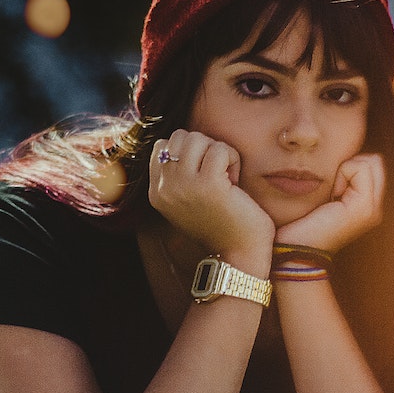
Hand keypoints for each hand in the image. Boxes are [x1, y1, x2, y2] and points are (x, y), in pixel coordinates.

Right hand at [149, 130, 274, 258]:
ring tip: (225, 177)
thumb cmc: (220, 224)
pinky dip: (233, 159)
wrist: (237, 255)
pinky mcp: (209, 184)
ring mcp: (184, 185)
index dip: (188, 151)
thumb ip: (177, 175)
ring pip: (198, 139)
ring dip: (218, 152)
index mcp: (156, 192)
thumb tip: (180, 140)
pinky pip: (221, 149)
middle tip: (216, 174)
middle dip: (203, 148)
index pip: (162, 145)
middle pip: (181, 137)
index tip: (202, 175)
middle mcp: (164, 188)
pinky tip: (235, 182)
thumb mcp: (186, 199)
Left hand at [276, 153, 383, 253]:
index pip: (371, 163)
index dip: (348, 166)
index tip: (329, 189)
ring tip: (331, 194)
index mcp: (365, 204)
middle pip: (374, 161)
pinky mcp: (364, 208)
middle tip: (331, 190)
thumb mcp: (321, 196)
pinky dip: (342, 173)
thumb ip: (336, 179)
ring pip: (370, 162)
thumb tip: (341, 158)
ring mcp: (373, 209)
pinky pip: (360, 168)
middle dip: (350, 166)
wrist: (295, 252)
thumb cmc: (299, 223)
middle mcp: (375, 207)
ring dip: (345, 170)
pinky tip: (331, 196)